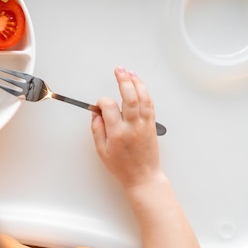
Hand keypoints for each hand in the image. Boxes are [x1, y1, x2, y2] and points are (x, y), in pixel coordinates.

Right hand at [90, 66, 161, 189]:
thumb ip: (97, 130)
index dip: (102, 102)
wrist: (143, 177)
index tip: (99, 106)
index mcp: (117, 133)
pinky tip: (140, 86)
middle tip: (118, 70)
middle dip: (123, 81)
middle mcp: (132, 127)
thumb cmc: (122, 167)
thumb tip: (96, 114)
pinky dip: (145, 92)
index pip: (109, 107)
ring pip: (142, 98)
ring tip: (129, 73)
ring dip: (136, 83)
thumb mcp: (102, 151)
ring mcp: (144, 125)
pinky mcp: (152, 125)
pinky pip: (149, 104)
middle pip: (129, 98)